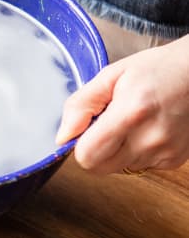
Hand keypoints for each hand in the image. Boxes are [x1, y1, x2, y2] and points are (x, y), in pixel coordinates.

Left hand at [55, 35, 188, 174]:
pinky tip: (145, 129)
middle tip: (105, 123)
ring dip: (115, 150)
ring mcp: (166, 153)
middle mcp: (151, 139)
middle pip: (100, 168)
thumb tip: (63, 136)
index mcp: (131, 113)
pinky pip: (138, 165)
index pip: (87, 156)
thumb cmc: (157, 69)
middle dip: (94, 149)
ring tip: (129, 122)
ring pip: (118, 168)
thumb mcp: (111, 75)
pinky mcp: (174, 160)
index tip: (84, 128)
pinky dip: (134, 151)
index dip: (78, 144)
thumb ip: (81, 104)